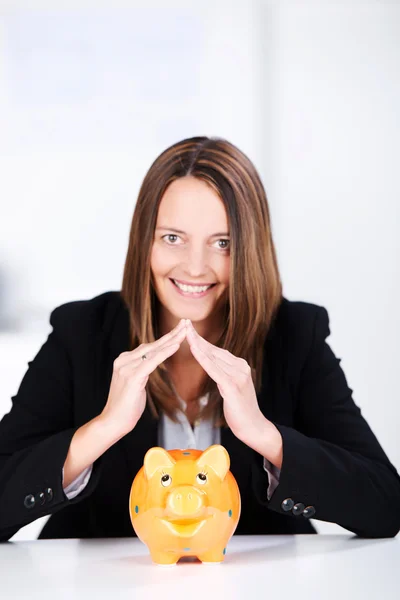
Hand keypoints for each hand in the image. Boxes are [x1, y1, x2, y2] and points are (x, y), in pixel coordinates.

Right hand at [99, 319, 186, 436]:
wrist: (113, 422)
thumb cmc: (127, 406)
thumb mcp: (135, 383)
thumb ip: (142, 370)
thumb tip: (152, 362)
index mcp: (124, 360)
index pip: (149, 346)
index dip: (165, 337)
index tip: (179, 329)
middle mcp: (124, 360)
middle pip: (152, 344)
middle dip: (171, 333)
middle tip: (186, 322)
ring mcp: (127, 367)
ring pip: (154, 350)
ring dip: (172, 340)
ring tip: (185, 331)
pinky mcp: (132, 376)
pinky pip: (152, 361)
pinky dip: (165, 352)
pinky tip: (176, 345)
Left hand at [184, 320, 264, 440]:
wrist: (253, 427)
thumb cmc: (240, 410)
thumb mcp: (231, 388)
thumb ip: (223, 375)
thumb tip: (211, 366)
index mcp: (240, 366)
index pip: (217, 350)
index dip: (202, 340)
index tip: (190, 330)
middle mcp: (241, 367)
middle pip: (215, 350)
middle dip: (198, 338)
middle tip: (184, 324)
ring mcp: (238, 376)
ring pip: (213, 357)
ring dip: (198, 345)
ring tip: (185, 334)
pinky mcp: (233, 386)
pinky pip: (214, 369)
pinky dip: (203, 358)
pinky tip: (194, 350)